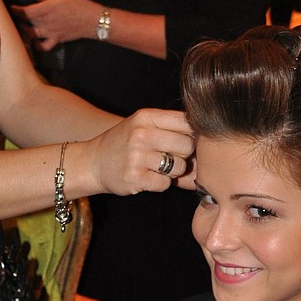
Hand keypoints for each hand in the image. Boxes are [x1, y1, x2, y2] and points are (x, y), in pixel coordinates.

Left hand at [14, 0, 95, 49]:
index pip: (25, 12)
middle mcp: (45, 22)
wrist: (93, 20)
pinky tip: (36, 41)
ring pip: (31, 35)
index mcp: (45, 9)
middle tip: (17, 15)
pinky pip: (43, 46)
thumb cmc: (79, 4)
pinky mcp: (56, 39)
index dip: (16, 10)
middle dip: (19, 19)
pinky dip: (37, 45)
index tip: (12, 7)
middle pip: (26, 23)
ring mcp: (50, 33)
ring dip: (25, 31)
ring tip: (24, 26)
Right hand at [77, 109, 195, 196]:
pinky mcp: (135, 177)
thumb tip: (208, 151)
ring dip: (173, 172)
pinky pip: (165, 184)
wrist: (92, 162)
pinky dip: (160, 184)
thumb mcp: (145, 128)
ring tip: (156, 167)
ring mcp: (138, 156)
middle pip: (188, 145)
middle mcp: (142, 134)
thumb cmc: (125, 145)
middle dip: (184, 155)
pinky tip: (147, 177)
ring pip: (179, 167)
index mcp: (147, 117)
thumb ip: (174, 133)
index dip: (192, 134)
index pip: (187, 121)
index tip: (186, 141)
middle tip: (170, 157)